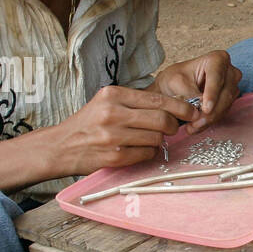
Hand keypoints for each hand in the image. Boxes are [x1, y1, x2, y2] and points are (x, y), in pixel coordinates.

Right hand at [48, 84, 199, 176]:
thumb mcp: (106, 103)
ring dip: (159, 141)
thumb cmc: (88, 124)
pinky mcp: (115, 156)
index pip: (158, 99)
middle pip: (162, 120)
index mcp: (113, 95)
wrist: (60, 146)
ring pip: (156, 138)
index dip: (180, 107)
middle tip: (172, 129)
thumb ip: (135, 103)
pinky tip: (139, 150)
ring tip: (148, 139)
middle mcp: (113, 113)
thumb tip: (172, 106)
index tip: (192, 112)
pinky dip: (149, 153)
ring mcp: (113, 136)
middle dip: (174, 126)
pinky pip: (147, 154)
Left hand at [152, 50, 242, 135]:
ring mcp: (231, 86)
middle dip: (211, 111)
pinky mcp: (229, 100)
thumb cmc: (174, 79)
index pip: (217, 77)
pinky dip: (210, 121)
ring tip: (193, 127)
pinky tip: (198, 126)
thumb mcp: (175, 82)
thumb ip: (189, 94)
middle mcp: (229, 71)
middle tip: (196, 123)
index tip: (205, 109)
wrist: (173, 88)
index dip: (212, 94)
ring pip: (226, 105)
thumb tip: (200, 110)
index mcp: (217, 59)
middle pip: (225, 93)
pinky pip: (224, 113)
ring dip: (210, 118)